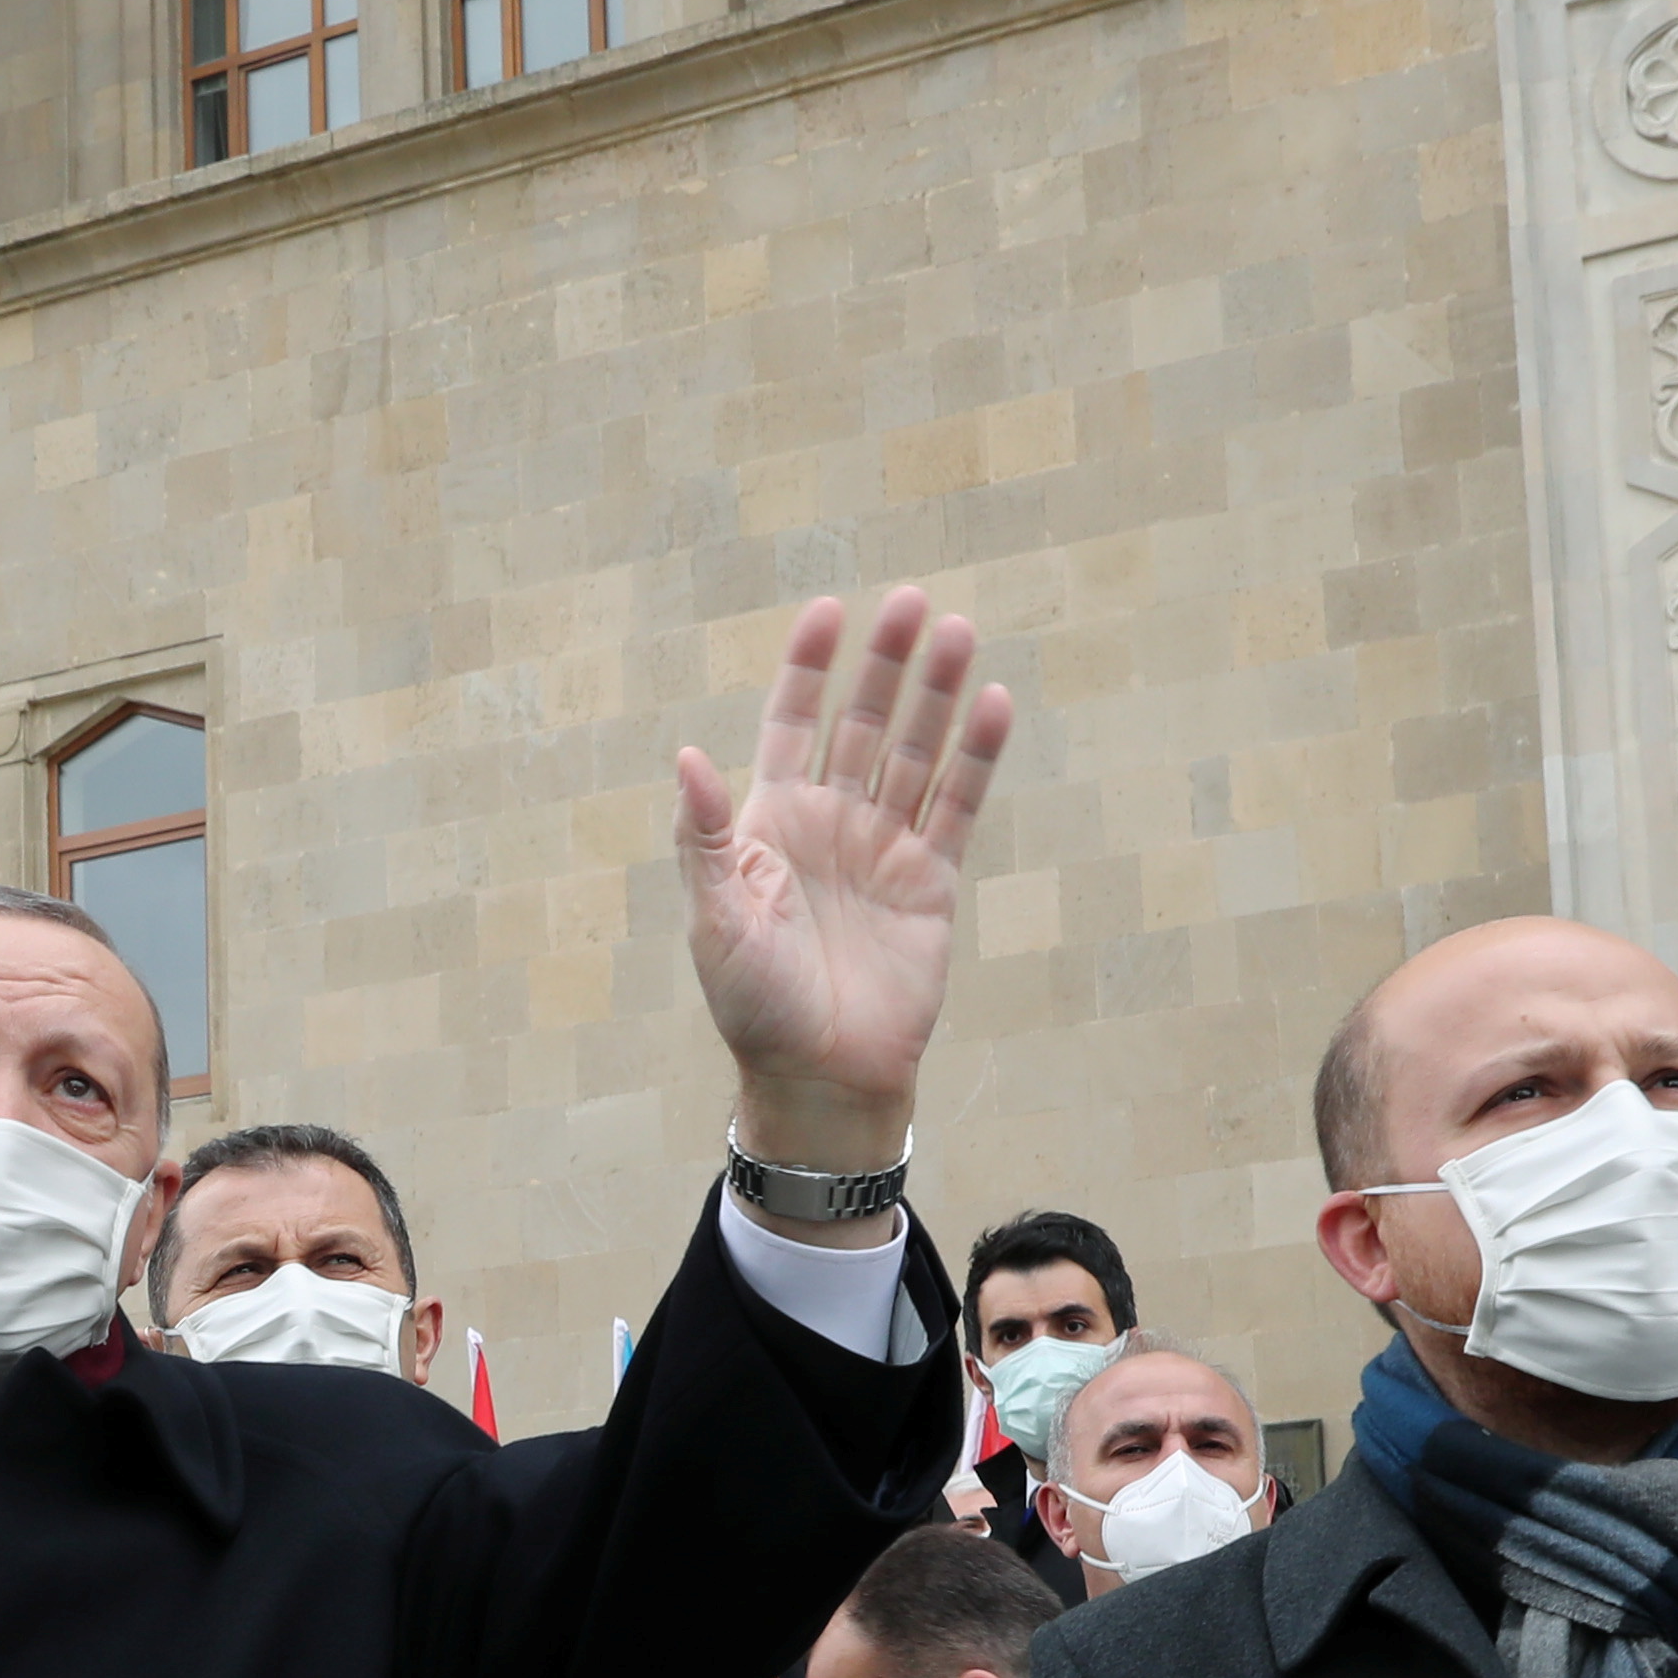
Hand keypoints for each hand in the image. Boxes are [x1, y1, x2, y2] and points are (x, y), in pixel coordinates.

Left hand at [674, 588, 1012, 1213]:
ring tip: (956, 630)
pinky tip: (990, 704)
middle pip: (861, 725)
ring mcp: (884, 847)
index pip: (790, 724)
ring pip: (914, 752)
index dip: (808, 670)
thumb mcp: (716, 918)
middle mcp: (830, 823)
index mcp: (770, 823)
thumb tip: (687, 757)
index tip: (829, 612)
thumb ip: (705, 837)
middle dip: (884, 665)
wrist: (818, 1075)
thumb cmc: (753, 1003)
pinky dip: (975, 756)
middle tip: (909, 603)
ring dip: (934, 695)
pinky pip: (957, 805)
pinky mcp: (931, 880)